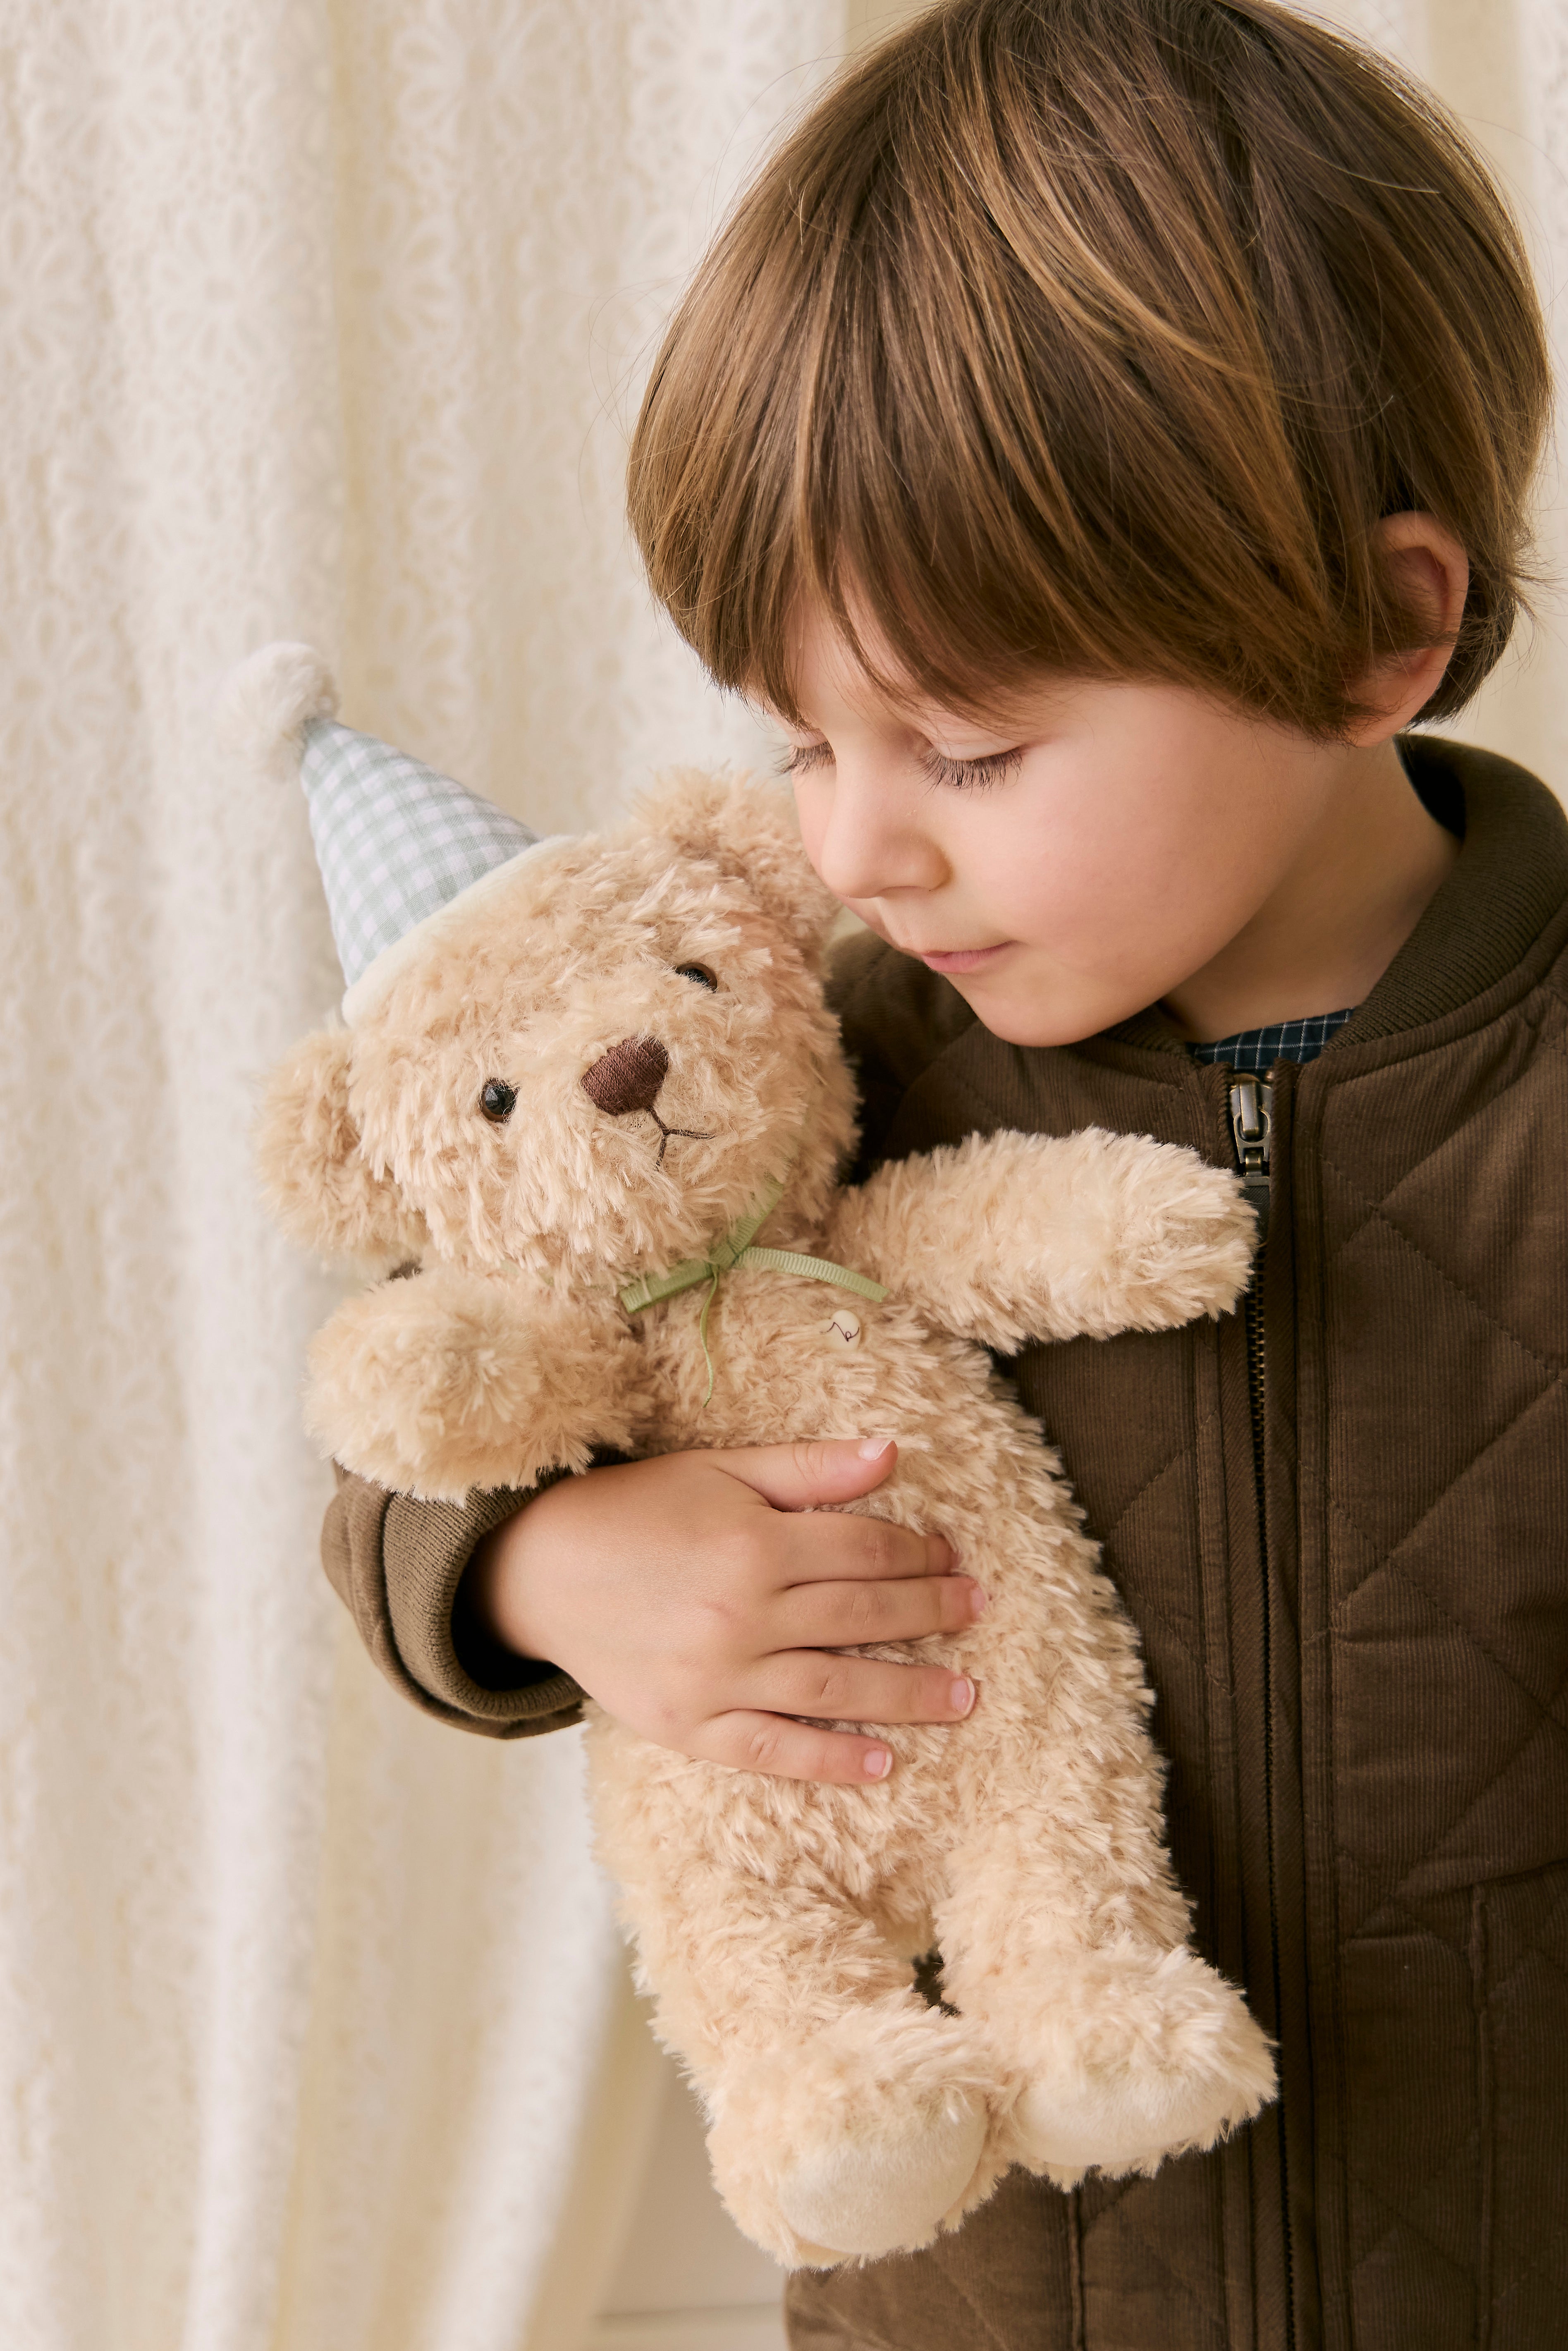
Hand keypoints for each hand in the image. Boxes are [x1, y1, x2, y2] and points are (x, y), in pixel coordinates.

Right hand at [461, 1439, 984, 1783]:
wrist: (541, 1570)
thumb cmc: (637, 1510)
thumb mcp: (720, 1469)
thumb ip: (808, 1468)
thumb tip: (892, 1453)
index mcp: (754, 1543)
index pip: (864, 1549)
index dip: (918, 1551)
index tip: (950, 1555)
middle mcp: (743, 1614)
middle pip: (863, 1614)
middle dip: (931, 1612)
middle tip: (978, 1612)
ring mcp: (718, 1677)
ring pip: (836, 1686)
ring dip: (909, 1693)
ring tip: (965, 1697)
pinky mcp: (691, 1725)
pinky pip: (774, 1748)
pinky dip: (830, 1759)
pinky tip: (882, 1763)